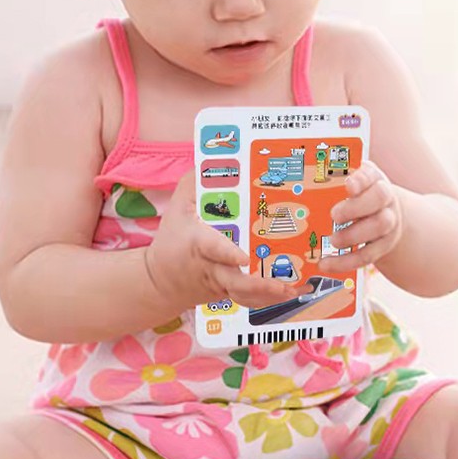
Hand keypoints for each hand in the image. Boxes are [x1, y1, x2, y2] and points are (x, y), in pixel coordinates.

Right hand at [144, 181, 299, 312]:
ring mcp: (222, 284)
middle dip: (258, 285)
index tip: (243, 258)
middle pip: (235, 281)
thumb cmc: (172, 239)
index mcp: (198, 244)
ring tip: (296, 289)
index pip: (212, 249)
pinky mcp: (229, 292)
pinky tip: (293, 291)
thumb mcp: (177, 207)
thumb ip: (194, 183)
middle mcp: (212, 268)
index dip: (227, 254)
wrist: (161, 281)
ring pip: (245, 295)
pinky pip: (249, 298)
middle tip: (284, 284)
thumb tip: (214, 160)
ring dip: (270, 295)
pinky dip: (269, 298)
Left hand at [317, 160, 402, 274]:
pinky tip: (327, 263)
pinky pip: (367, 255)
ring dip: (352, 235)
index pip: (371, 174)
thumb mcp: (352, 187)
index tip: (348, 186)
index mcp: (374, 179)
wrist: (386, 215)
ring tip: (333, 240)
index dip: (360, 180)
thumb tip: (300, 187)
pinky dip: (345, 261)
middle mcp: (386, 199)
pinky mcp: (382, 246)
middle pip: (380, 199)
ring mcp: (388, 222)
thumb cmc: (360, 198)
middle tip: (334, 215)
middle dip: (356, 208)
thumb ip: (333, 184)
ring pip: (378, 227)